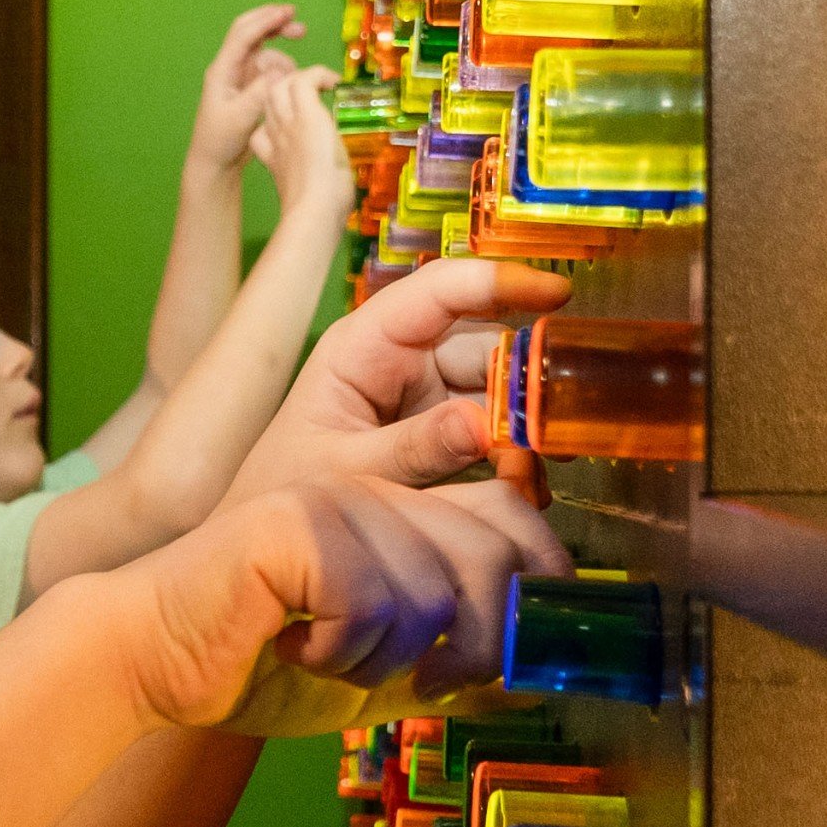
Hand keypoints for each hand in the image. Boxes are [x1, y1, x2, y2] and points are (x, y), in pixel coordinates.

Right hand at [95, 474, 571, 730]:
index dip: (540, 587)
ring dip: (387, 659)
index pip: (516, 516)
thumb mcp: (383, 670)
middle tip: (421, 683)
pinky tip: (294, 646)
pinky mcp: (296, 523)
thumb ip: (454, 662)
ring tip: (332, 658)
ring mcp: (335, 497)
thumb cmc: (260, 664)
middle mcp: (376, 487)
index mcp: (402, 507)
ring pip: (434, 593)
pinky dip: (341, 652)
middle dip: (475, 647)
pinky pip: (373, 603)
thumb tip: (534, 679)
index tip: (506, 659)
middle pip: (492, 555)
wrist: (153, 660)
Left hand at [186, 4, 304, 173]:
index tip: (288, 12)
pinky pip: (268, 68)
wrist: (215, 163)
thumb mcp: (240, 118)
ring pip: (263, 51)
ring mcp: (239, 76)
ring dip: (282, 53)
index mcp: (221, 70)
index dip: (266, 20)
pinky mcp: (249, 87)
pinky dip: (281, 68)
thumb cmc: (220, 141)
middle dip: (275, 24)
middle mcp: (229, 68)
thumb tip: (280, 71)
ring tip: (295, 75)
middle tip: (301, 28)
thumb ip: (259, 93)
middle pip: (252, 33)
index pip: (243, 35)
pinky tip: (291, 81)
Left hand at [225, 257, 572, 497]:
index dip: (499, 282)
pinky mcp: (438, 433)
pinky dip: (515, 454)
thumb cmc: (283, 493)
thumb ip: (412, 451)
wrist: (265, 545)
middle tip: (561, 416)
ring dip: (526, 420)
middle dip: (525, 374)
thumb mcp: (343, 472)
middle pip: (481, 343)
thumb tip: (483, 425)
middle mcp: (398, 360)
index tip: (556, 293)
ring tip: (545, 462)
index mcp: (363, 346)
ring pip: (495, 387)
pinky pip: (491, 429)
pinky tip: (530, 486)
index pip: (438, 291)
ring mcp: (421, 395)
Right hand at [248, 67, 351, 223]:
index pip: (260, 133)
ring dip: (299, 79)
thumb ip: (315, 179)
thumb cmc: (318, 213)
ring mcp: (287, 124)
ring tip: (321, 84)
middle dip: (283, 92)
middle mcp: (275, 137)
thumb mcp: (311, 192)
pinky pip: (304, 80)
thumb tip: (336, 179)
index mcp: (273, 158)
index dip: (273, 126)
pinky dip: (318, 75)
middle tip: (310, 93)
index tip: (296, 129)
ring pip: (279, 85)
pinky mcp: (305, 115)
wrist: (314, 210)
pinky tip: (333, 82)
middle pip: (267, 100)